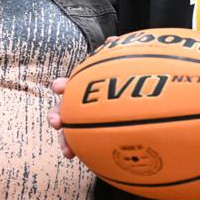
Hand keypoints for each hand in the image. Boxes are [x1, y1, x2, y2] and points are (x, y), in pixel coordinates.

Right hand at [50, 34, 120, 159]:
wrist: (144, 110)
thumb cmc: (130, 82)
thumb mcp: (125, 66)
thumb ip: (117, 54)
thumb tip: (111, 40)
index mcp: (86, 89)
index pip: (70, 86)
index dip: (62, 87)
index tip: (58, 88)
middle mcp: (83, 105)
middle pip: (65, 110)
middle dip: (57, 116)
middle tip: (56, 122)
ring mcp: (89, 123)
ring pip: (73, 133)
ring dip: (67, 141)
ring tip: (67, 152)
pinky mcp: (97, 139)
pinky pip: (89, 148)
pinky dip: (84, 153)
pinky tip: (83, 160)